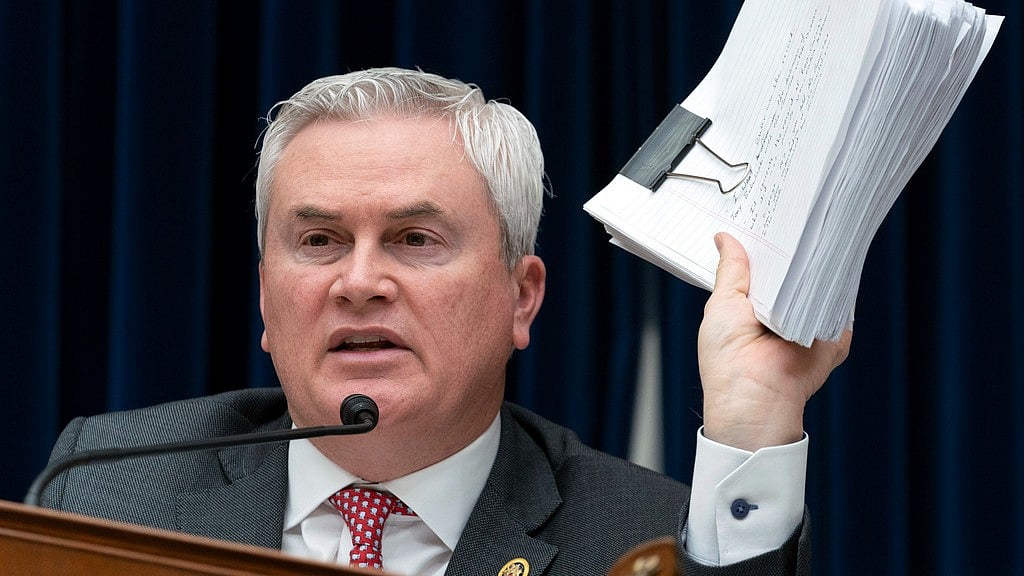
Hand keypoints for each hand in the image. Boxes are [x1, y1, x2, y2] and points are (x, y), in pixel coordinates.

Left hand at [698, 232, 851, 450]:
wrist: (754, 397)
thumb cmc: (728, 361)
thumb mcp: (722, 304)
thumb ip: (731, 270)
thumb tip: (725, 238)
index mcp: (755, 304)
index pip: (767, 265)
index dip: (768, 241)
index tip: (770, 211)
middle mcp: (784, 310)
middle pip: (796, 269)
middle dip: (795, 245)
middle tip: (797, 209)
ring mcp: (811, 321)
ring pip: (820, 282)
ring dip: (817, 261)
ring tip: (816, 227)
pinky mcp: (833, 332)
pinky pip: (840, 302)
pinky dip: (839, 284)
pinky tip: (835, 258)